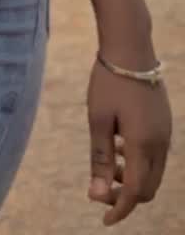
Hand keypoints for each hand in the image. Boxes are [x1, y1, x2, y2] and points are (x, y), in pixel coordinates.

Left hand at [87, 57, 171, 224]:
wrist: (130, 47)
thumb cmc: (109, 82)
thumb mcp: (98, 121)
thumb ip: (101, 160)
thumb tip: (98, 196)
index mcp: (144, 145)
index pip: (136, 193)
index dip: (120, 210)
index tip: (103, 219)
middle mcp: (161, 143)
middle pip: (149, 188)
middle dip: (126, 196)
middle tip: (100, 189)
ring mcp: (166, 132)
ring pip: (154, 172)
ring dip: (133, 179)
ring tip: (109, 167)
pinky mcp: (165, 122)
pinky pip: (156, 155)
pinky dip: (140, 162)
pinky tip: (120, 148)